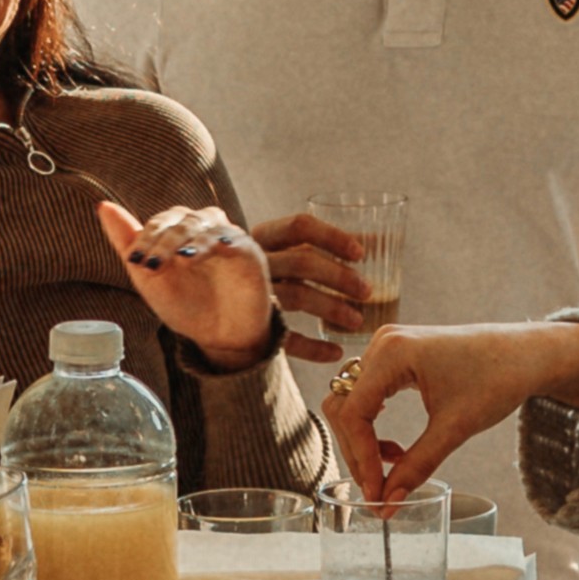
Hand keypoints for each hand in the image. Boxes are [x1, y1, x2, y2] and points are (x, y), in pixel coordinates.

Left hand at [96, 192, 280, 364]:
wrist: (221, 338)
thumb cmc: (187, 306)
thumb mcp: (150, 278)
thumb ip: (128, 242)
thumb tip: (103, 206)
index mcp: (181, 232)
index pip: (162, 221)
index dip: (146, 237)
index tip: (133, 260)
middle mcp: (205, 229)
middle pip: (182, 219)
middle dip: (162, 240)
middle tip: (150, 264)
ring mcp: (228, 238)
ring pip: (205, 224)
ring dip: (185, 239)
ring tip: (175, 260)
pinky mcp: (249, 253)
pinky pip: (231, 240)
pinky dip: (211, 245)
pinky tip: (194, 257)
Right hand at [258, 203, 398, 352]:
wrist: (203, 306)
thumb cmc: (256, 273)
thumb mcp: (275, 252)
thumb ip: (310, 246)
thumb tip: (375, 239)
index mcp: (260, 238)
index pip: (299, 227)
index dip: (333, 237)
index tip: (361, 253)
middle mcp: (251, 263)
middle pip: (303, 261)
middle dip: (340, 276)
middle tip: (367, 291)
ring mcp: (248, 294)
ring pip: (297, 296)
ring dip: (333, 308)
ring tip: (358, 321)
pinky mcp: (247, 327)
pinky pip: (283, 337)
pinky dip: (312, 347)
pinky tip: (335, 352)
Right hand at [332, 315, 578, 499]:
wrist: (527, 354)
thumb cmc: (498, 380)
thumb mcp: (455, 429)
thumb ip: (417, 466)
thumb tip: (388, 504)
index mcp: (392, 352)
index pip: (353, 413)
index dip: (360, 458)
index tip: (376, 493)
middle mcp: (382, 343)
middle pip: (344, 407)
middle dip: (358, 452)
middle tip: (379, 490)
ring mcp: (386, 346)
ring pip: (351, 402)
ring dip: (363, 440)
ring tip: (391, 468)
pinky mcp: (396, 354)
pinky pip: (367, 394)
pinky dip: (373, 425)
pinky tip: (394, 449)